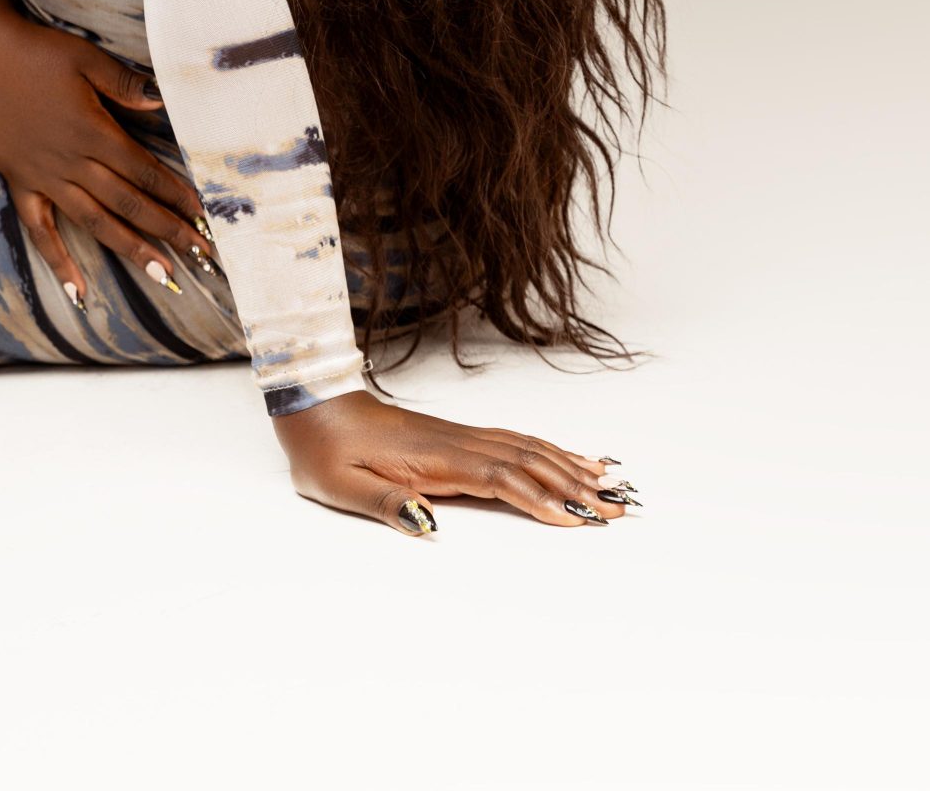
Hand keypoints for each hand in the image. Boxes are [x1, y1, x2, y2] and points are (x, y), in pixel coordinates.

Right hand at [0, 0, 218, 308]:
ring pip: (95, 223)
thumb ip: (124, 84)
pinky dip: (59, 263)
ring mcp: (44, 179)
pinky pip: (41, 232)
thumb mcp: (84, 57)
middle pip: (128, 203)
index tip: (203, 215)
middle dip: (167, 229)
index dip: (176, 194)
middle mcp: (71, 163)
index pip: (144, 172)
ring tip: (162, 274)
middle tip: (201, 254)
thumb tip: (161, 103)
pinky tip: (78, 292)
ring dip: (130, 249)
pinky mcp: (21, 184)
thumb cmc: (34, 53)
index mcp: (92, 131)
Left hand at [272, 391, 638, 536]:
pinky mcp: (454, 435)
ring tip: (608, 482)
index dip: (539, 499)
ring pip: (523, 447)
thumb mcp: (342, 487)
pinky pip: (510, 440)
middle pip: (526, 461)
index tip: (576, 519)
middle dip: (572, 485)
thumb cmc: (324, 451)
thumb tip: (428, 524)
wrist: (312, 404)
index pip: (500, 479)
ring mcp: (457, 435)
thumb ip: (387, 504)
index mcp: (434, 459)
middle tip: (616, 507)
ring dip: (566, 465)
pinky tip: (562, 455)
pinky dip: (543, 447)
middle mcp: (455, 442)